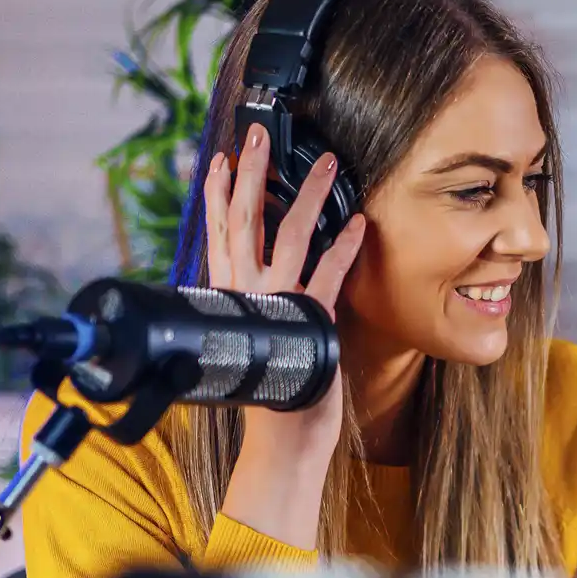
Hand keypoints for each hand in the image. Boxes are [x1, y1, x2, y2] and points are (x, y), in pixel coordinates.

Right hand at [204, 124, 367, 548]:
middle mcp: (248, 295)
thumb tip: (259, 279)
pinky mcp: (310, 323)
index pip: (219, 235)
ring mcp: (278, 306)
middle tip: (256, 135)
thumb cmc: (274, 391)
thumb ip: (258, 304)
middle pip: (244, 222)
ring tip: (326, 162)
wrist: (282, 442)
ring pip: (288, 238)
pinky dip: (344, 248)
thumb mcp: (259, 337)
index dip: (217, 195)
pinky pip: (328, 278)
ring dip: (307, 195)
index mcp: (230, 296)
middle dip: (250, 174)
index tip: (217, 158)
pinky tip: (359, 223)